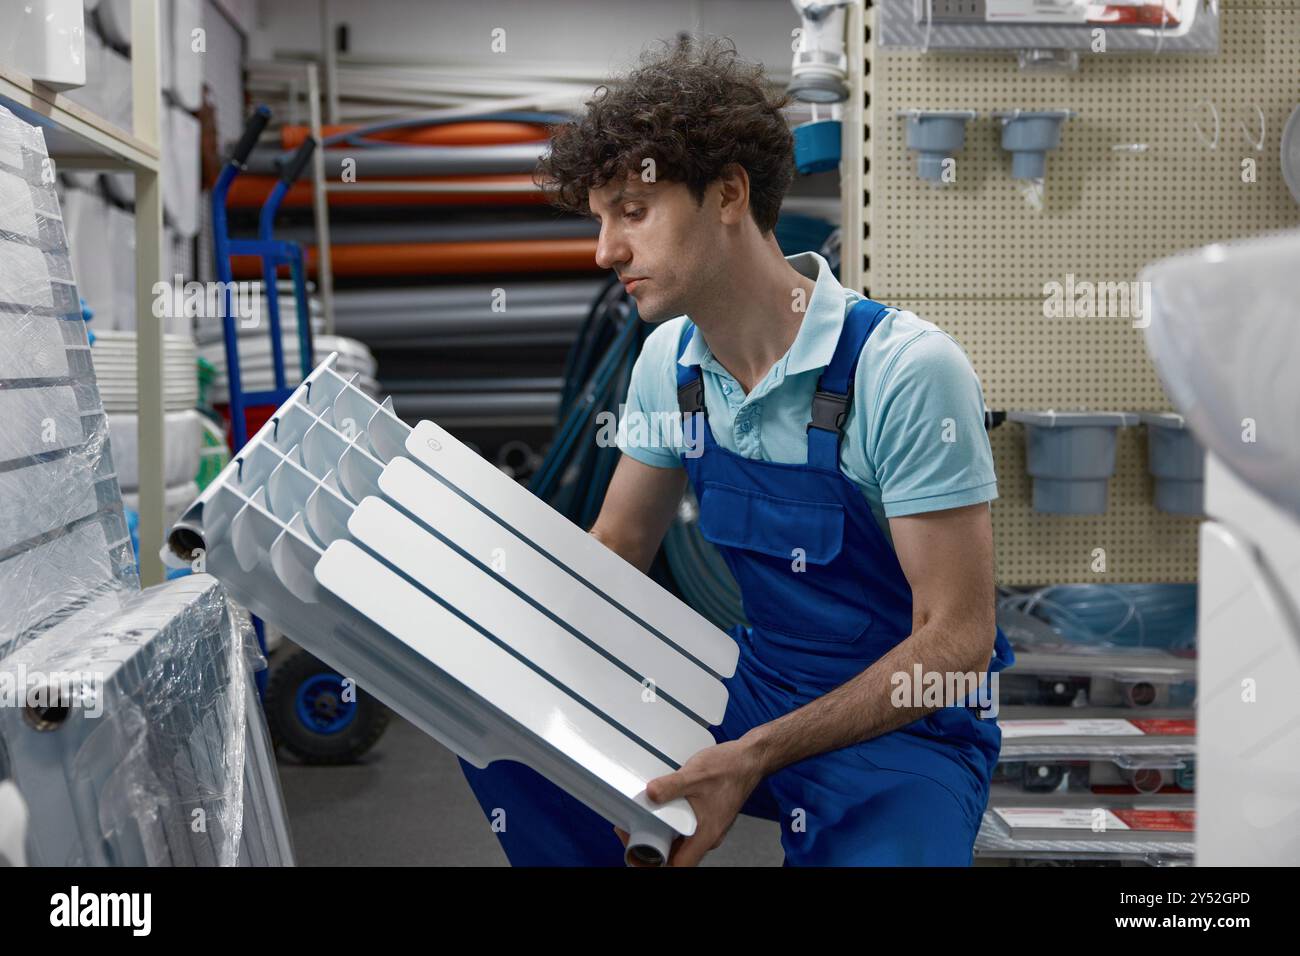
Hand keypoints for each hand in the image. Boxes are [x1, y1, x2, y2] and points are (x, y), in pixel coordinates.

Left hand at [614, 739, 765, 866]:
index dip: (653, 864)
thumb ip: (671, 785)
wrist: (749, 759)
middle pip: (675, 856)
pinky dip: (670, 823)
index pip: (678, 866)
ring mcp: (707, 828)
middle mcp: (707, 837)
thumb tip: (650, 794)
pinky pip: (685, 829)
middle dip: (651, 847)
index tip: (636, 851)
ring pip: (679, 842)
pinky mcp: (707, 818)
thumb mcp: (695, 774)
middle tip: (632, 829)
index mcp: (705, 835)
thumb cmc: (730, 768)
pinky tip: (660, 808)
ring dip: (659, 834)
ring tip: (641, 818)